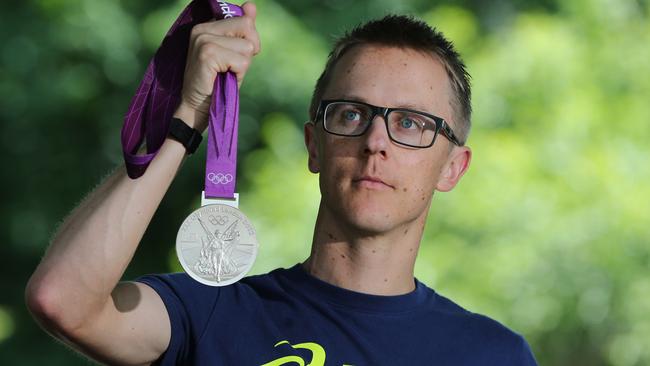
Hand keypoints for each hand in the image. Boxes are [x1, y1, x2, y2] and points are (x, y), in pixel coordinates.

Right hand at [175, 2, 260, 131]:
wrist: (197, 108)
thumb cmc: (217, 84)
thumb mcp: (233, 54)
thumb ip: (242, 30)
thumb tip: (251, 5)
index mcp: (207, 26)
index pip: (244, 19)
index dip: (248, 41)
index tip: (234, 56)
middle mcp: (202, 29)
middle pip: (248, 27)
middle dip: (248, 51)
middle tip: (231, 66)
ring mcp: (204, 39)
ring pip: (247, 47)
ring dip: (242, 66)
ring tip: (225, 74)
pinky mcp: (207, 53)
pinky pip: (242, 61)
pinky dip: (239, 75)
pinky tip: (223, 79)